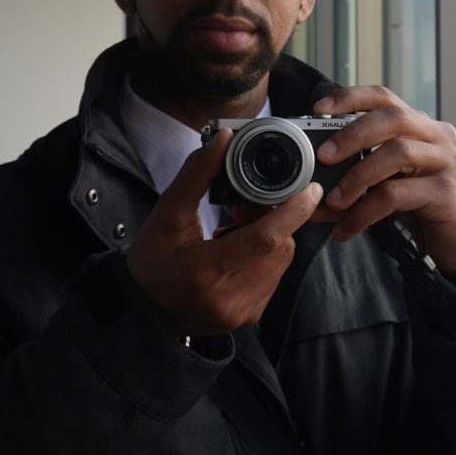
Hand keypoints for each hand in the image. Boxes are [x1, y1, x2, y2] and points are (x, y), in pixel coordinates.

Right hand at [125, 128, 321, 336]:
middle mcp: (228, 298)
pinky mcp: (250, 316)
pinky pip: (275, 277)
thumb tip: (224, 139)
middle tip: (244, 208)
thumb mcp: (167, 213)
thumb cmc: (152, 259)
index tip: (311, 190)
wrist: (145, 308)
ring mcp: (241, 311)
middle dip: (275, 221)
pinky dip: (266, 257)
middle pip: (279, 248)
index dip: (292, 212)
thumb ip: (197, 174)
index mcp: (205, 271)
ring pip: (282, 261)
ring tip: (237, 229)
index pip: (264, 240)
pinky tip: (241, 251)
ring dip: (272, 238)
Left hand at [312, 87, 455, 288]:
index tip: (318, 108)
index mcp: (420, 127)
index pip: (385, 98)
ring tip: (333, 201)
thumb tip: (309, 189)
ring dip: (357, 176)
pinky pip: (397, 194)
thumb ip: (356, 181)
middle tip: (323, 156)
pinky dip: (365, 211)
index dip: (351, 97)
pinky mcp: (447, 192)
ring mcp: (446, 162)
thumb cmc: (423, 211)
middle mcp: (437, 136)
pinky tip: (347, 229)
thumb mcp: (387, 188)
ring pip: (396, 153)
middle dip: (351, 134)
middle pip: (392, 117)